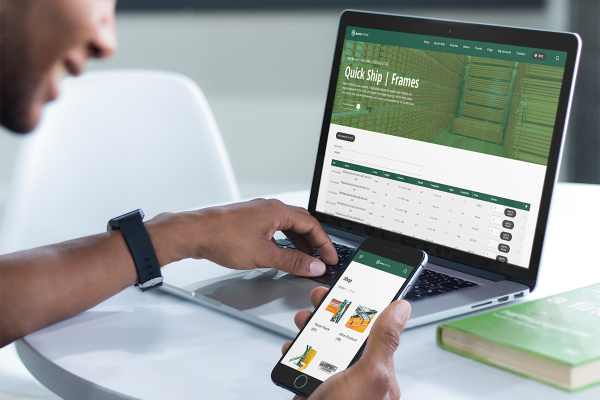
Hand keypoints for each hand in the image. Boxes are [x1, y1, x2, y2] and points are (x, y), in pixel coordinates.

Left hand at [146, 199, 338, 276]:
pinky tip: (280, 252)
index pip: (312, 225)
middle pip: (301, 222)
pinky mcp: (247, 221)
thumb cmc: (222, 237)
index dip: (324, 243)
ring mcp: (257, 213)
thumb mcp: (264, 255)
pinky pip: (274, 228)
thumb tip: (313, 265)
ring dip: (299, 242)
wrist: (193, 233)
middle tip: (321, 258)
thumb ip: (292, 261)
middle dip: (314, 241)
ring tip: (304, 258)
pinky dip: (283, 240)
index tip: (330, 257)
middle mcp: (268, 207)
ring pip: (287, 225)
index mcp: (277, 210)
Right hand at [282, 287, 410, 399]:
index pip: (376, 327)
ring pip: (325, 346)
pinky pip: (307, 365)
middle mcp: (358, 378)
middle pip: (347, 333)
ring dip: (311, 330)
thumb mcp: (368, 375)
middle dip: (331, 314)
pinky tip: (293, 350)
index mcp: (378, 372)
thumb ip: (384, 341)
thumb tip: (401, 308)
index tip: (355, 285)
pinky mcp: (315, 392)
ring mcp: (335, 385)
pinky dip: (297, 353)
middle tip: (319, 301)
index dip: (365, 304)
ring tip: (304, 323)